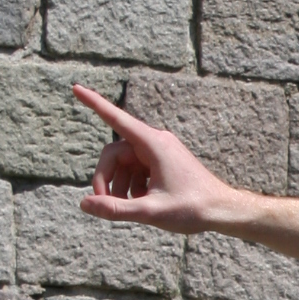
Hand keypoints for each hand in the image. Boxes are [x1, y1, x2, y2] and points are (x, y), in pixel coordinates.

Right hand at [74, 86, 244, 234]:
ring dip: (119, 185)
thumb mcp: (151, 211)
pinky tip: (141, 203)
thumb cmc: (193, 209)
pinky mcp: (162, 162)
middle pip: (114, 153)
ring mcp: (159, 151)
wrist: (223, 211)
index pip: (116, 119)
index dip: (94, 103)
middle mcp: (155, 141)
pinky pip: (136, 169)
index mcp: (153, 143)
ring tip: (129, 208)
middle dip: (105, 177)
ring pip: (124, 163)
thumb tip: (84, 204)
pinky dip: (132, 185)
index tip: (75, 88)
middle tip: (103, 204)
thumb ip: (115, 209)